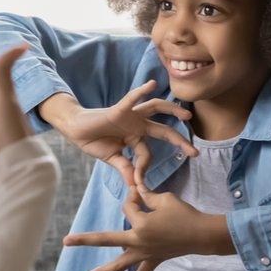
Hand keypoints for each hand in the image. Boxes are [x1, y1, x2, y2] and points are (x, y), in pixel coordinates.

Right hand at [39, 80, 195, 185]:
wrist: (75, 129)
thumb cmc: (93, 141)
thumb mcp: (112, 158)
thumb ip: (125, 168)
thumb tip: (134, 186)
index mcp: (135, 138)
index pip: (148, 154)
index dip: (144, 168)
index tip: (139, 184)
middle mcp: (137, 125)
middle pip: (164, 130)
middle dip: (179, 140)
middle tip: (195, 152)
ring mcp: (130, 115)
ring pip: (156, 108)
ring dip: (172, 109)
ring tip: (186, 116)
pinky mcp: (119, 109)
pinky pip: (131, 99)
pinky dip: (141, 91)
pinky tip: (152, 84)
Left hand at [62, 186, 233, 270]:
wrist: (202, 233)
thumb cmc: (183, 213)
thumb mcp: (164, 199)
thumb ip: (147, 196)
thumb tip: (136, 190)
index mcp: (140, 224)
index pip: (128, 206)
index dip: (134, 197)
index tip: (141, 192)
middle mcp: (138, 241)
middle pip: (106, 240)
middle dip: (85, 241)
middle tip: (65, 242)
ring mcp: (145, 253)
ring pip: (120, 264)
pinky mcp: (154, 260)